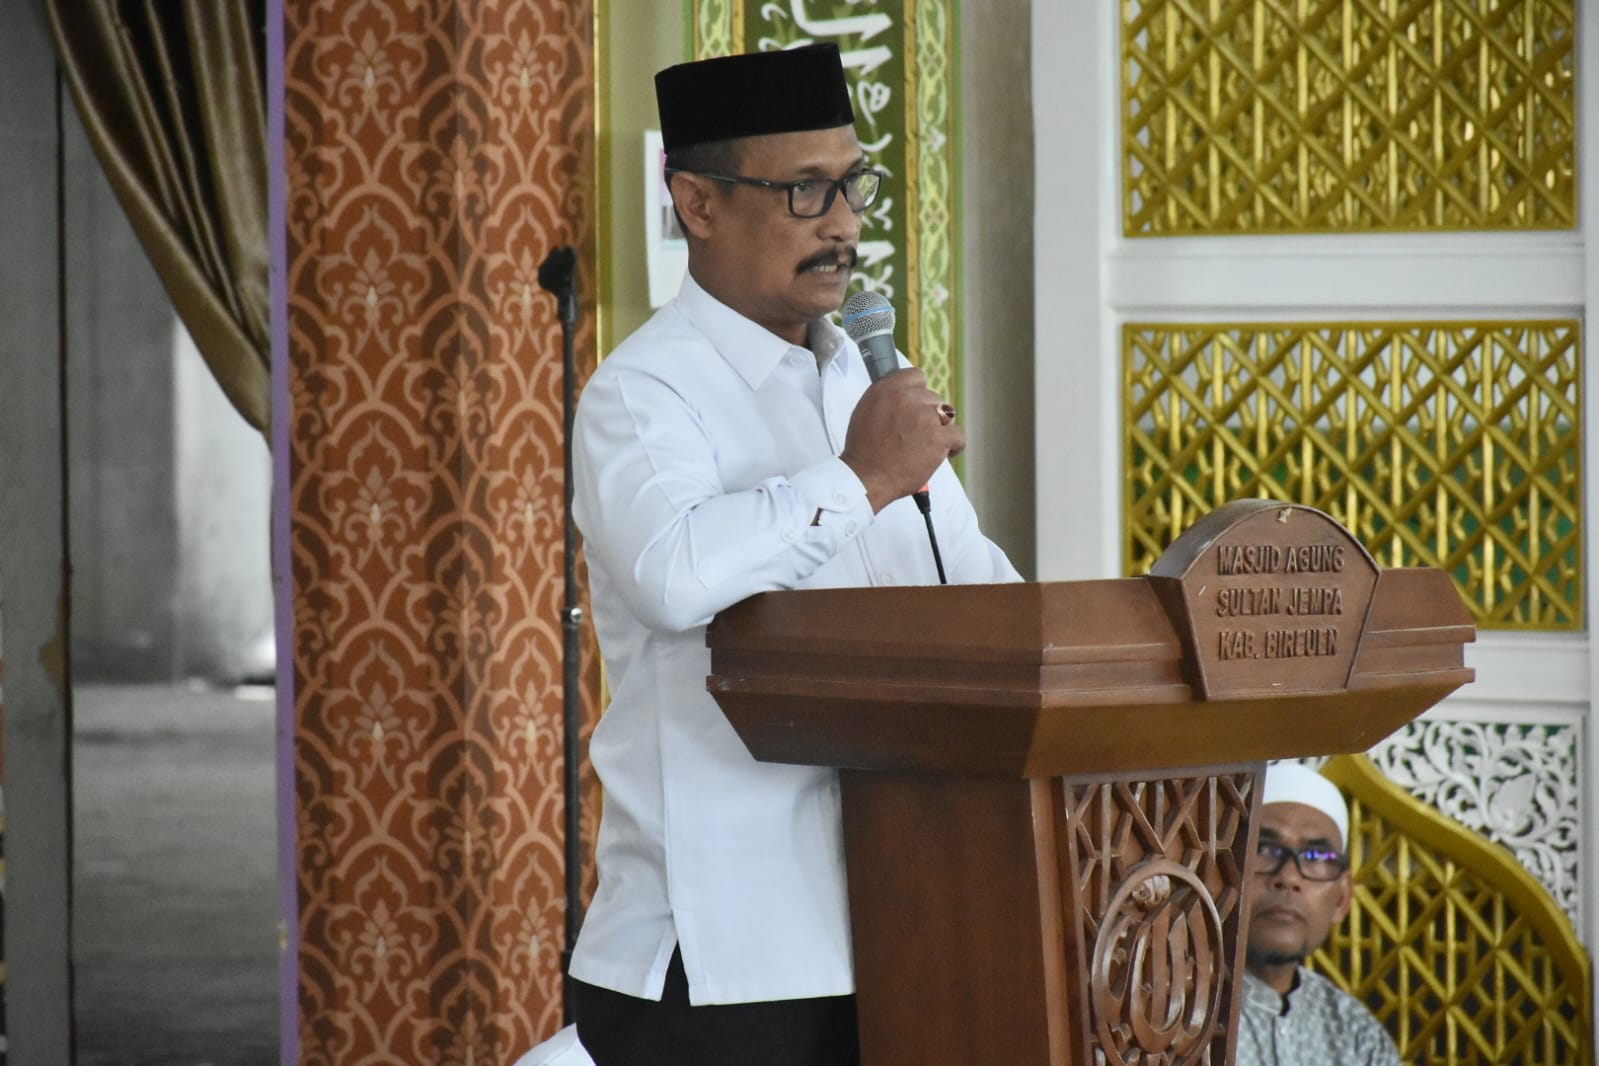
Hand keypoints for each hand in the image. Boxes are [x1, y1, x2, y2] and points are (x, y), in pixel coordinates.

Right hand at [840, 368, 963, 511]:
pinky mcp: (938, 437)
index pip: (917, 376)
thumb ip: (887, 397)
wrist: (866, 476)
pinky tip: (945, 452)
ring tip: (927, 445)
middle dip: (927, 415)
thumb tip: (906, 395)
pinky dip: (954, 445)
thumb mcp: (866, 411)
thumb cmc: (864, 449)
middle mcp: (906, 398)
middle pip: (933, 398)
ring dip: (940, 428)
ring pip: (946, 415)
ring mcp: (924, 417)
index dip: (918, 393)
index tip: (916, 406)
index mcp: (887, 389)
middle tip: (916, 434)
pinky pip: (958, 435)